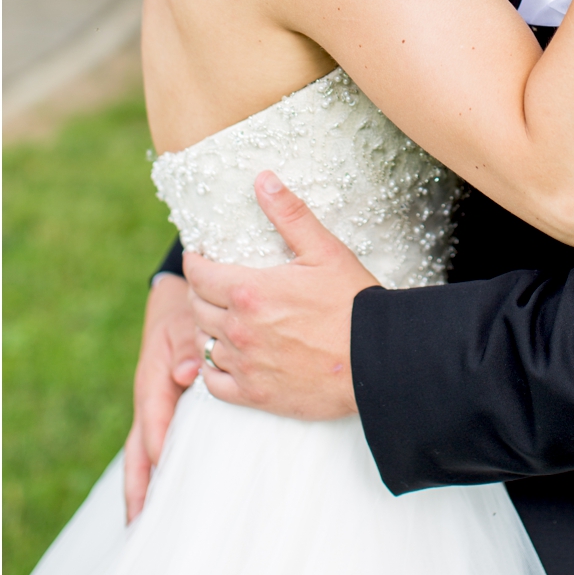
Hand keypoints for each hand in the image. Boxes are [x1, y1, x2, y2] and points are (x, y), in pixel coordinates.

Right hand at [124, 273, 200, 521]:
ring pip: (146, 456)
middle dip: (139, 490)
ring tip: (147, 529)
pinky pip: (161, 448)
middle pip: (139, 453)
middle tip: (142, 529)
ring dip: (146, 490)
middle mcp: (150, 403)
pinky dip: (161, 473)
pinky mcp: (167, 414)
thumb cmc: (184, 312)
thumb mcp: (184, 321)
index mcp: (153, 382)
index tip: (168, 478)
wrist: (177, 301)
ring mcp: (157, 412)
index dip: (161, 451)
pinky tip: (171, 498)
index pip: (154, 424)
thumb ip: (187, 345)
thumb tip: (186, 374)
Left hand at [185, 172, 378, 419]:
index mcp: (249, 292)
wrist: (377, 360)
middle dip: (199, 293)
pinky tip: (227, 357)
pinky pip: (212, 383)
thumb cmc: (353, 302)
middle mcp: (239, 330)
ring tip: (219, 318)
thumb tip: (262, 179)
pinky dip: (212, 369)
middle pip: (197, 309)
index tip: (199, 257)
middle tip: (211, 285)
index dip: (195, 262)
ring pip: (202, 344)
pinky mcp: (253, 395)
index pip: (199, 275)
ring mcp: (244, 366)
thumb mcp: (325, 250)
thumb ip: (289, 214)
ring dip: (207, 329)